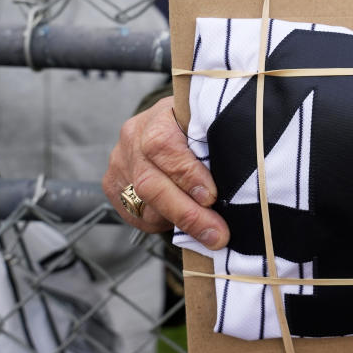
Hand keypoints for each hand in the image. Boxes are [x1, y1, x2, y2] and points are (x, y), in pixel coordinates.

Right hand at [102, 97, 229, 249]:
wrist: (167, 122)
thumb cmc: (196, 127)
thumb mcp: (209, 125)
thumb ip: (219, 142)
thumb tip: (240, 180)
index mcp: (158, 118)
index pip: (164, 146)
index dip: (187, 175)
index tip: (211, 197)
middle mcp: (132, 138)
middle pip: (150, 184)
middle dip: (187, 214)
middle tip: (216, 234)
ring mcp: (119, 162)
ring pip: (142, 205)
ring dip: (177, 222)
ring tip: (207, 226)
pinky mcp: (112, 184)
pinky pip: (134, 215)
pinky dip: (160, 223)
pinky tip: (179, 218)